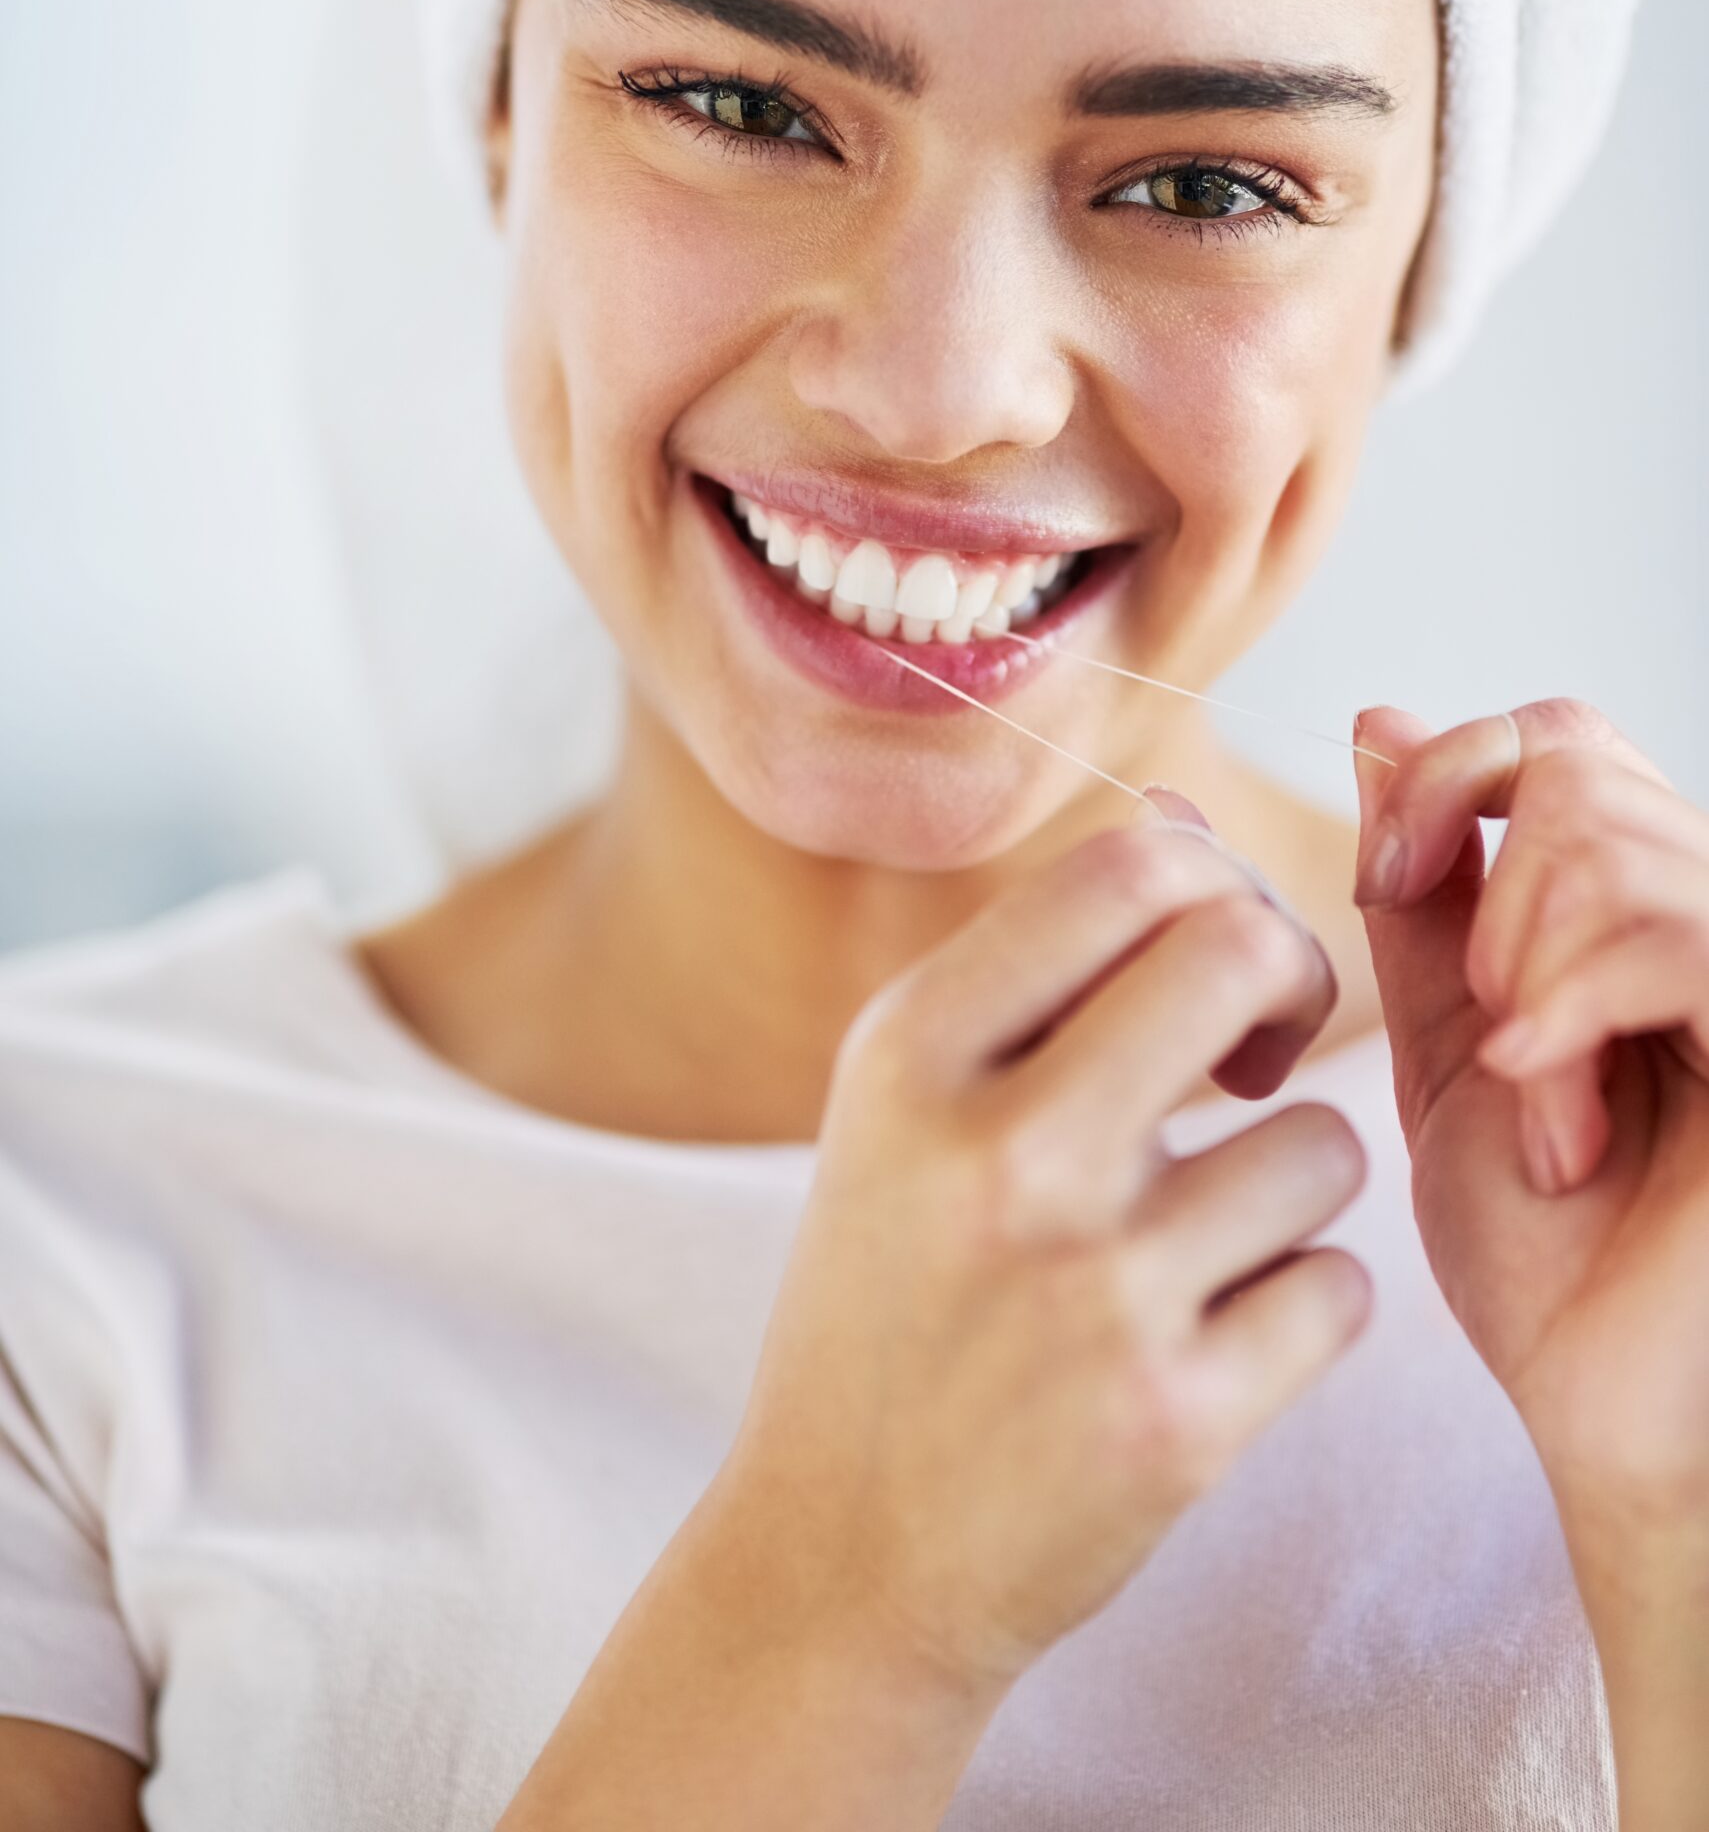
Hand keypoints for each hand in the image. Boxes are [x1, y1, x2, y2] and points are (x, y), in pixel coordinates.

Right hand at [713, 815, 1370, 1704]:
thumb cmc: (892, 1294)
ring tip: (1204, 1241)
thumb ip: (1042, 960)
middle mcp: (999, 1154)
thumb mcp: (909, 1102)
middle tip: (1254, 1061)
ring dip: (1290, 1183)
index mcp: (911, 1052)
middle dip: (1288, 984)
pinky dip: (1300, 1307)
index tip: (1205, 972)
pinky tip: (1213, 1337)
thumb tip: (1186, 821)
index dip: (1212, 888)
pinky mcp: (1176, 1422)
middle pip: (1241, 950)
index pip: (1127, 867)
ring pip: (1322, 1143)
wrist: (841, 1556)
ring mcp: (1093, 1292)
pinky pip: (1339, 1290)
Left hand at [1352, 698, 1708, 1542]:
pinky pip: (1665, 933)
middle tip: (1488, 1028)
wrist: (1607, 1412)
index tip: (1383, 882)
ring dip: (1529, 990)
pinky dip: (1571, 1021)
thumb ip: (1425, 896)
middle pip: (1573, 761)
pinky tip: (1562, 1124)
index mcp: (1645, 905)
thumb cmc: (1543, 1254)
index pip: (1556, 733)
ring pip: (1605, 844)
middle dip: (1482, 891)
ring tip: (1545, 1112)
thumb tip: (1381, 728)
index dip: (1448, 777)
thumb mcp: (1453, 1043)